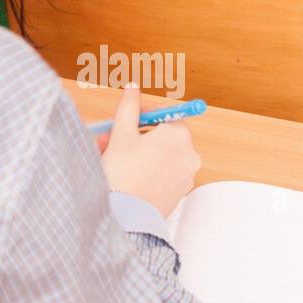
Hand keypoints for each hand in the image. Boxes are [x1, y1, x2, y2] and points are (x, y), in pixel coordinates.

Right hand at [99, 85, 201, 218]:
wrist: (125, 215)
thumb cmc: (122, 174)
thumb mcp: (121, 133)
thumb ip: (129, 107)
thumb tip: (133, 87)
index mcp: (179, 135)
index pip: (165, 114)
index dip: (144, 114)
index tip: (128, 117)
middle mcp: (189, 154)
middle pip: (163, 136)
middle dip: (136, 135)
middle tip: (113, 138)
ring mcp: (186, 175)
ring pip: (161, 156)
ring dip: (139, 152)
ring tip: (113, 157)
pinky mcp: (180, 193)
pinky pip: (163, 174)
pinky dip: (147, 170)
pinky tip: (126, 174)